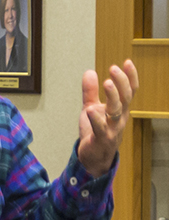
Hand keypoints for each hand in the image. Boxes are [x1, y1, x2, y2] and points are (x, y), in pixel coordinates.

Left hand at [77, 59, 137, 177]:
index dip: (130, 77)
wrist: (93, 157)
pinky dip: (96, 119)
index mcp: (119, 109)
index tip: (127, 62)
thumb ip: (90, 92)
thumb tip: (89, 72)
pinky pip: (101, 128)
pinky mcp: (101, 139)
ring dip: (113, 96)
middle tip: (114, 68)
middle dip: (121, 82)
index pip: (129, 91)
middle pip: (125, 98)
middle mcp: (119, 118)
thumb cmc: (95, 131)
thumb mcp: (91, 108)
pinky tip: (90, 110)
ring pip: (116, 111)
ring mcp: (112, 129)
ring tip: (106, 82)